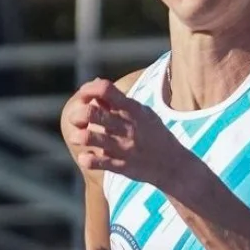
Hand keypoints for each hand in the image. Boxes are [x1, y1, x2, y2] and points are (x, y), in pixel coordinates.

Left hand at [61, 79, 187, 190]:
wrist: (174, 166)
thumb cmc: (155, 135)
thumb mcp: (143, 113)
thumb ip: (118, 101)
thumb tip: (96, 84)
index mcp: (132, 109)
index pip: (105, 89)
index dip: (89, 90)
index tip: (84, 97)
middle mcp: (127, 126)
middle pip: (93, 112)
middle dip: (78, 114)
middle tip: (75, 120)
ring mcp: (124, 147)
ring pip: (91, 137)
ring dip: (79, 137)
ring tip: (77, 137)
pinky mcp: (122, 166)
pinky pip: (98, 162)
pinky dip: (87, 159)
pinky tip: (86, 157)